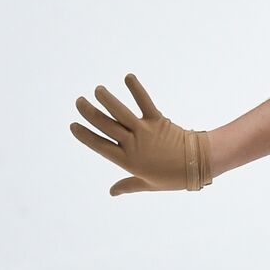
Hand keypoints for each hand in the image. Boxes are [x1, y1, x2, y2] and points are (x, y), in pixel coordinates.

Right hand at [70, 73, 202, 195]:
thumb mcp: (148, 184)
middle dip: (90, 113)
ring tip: (98, 89)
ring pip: (121, 113)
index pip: (100, 146)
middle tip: (79, 101)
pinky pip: (145, 102)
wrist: (196, 164)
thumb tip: (111, 192)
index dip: (85, 135)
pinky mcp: (158, 120)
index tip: (73, 125)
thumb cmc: (172, 177)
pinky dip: (137, 89)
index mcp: (127, 161)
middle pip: (106, 126)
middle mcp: (132, 144)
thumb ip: (128, 185)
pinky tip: (128, 77)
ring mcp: (145, 131)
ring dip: (108, 100)